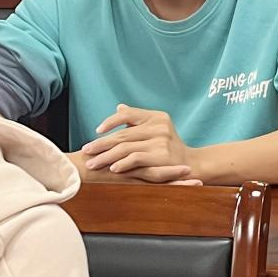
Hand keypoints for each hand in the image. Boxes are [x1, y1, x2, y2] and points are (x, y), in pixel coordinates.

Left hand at [75, 104, 198, 182]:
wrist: (191, 164)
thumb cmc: (169, 146)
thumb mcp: (156, 128)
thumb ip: (137, 120)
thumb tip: (118, 107)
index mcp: (156, 117)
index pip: (128, 114)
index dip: (111, 122)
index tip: (97, 131)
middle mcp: (159, 126)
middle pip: (123, 134)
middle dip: (101, 144)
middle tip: (86, 151)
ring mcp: (160, 141)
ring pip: (125, 147)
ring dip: (106, 156)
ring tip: (93, 163)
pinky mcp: (161, 157)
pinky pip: (136, 158)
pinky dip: (122, 163)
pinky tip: (112, 168)